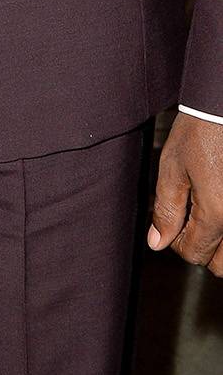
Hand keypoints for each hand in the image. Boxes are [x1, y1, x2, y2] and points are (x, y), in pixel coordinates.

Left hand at [148, 112, 222, 273]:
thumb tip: (158, 242)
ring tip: (208, 215)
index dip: (176, 241)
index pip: (193, 254)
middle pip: (220, 265)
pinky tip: (219, 204)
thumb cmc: (201, 130)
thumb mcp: (173, 167)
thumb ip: (166, 210)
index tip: (173, 222)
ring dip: (221, 245)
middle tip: (191, 220)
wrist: (221, 109)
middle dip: (202, 248)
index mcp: (217, 213)